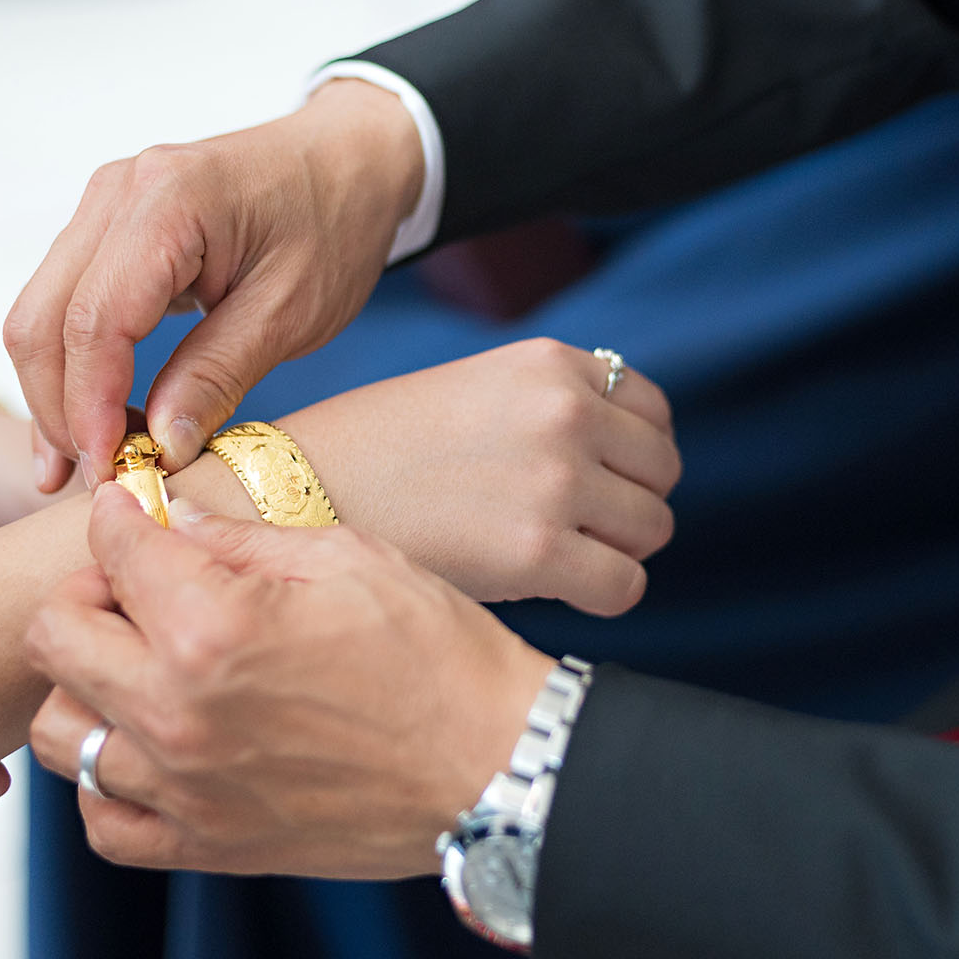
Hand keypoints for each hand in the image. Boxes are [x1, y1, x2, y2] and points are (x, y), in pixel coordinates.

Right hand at [4, 79, 424, 489]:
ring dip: (55, 395)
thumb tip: (160, 447)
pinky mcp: (108, 227)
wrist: (348, 159)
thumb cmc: (334, 222)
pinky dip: (71, 366)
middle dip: (60, 411)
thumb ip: (219, 374)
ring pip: (42, 315)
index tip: (111, 473)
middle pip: (45, 320)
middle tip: (101, 484)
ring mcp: (105, 205)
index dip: (90, 408)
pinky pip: (65, 303)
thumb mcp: (292, 310)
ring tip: (88, 469)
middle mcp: (118, 192)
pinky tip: (89, 425)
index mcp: (169, 200)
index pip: (95, 321)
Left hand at [27, 486, 555, 878]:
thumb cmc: (443, 657)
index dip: (121, 514)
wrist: (500, 769)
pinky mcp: (207, 845)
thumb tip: (169, 516)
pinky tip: (155, 744)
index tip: (138, 513)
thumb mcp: (351, 559)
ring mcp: (185, 789)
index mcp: (213, 626)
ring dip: (86, 685)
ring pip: (61, 731)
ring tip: (142, 665)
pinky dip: (109, 781)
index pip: (112, 545)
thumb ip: (242, 538)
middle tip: (141, 585)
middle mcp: (178, 711)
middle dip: (89, 591)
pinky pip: (104, 821)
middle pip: (55, 634)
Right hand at [280, 338, 679, 614]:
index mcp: (549, 363)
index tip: (596, 481)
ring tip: (555, 557)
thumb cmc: (376, 453)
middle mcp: (565, 412)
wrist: (295, 495)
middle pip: (662, 472)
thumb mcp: (474, 391)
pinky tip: (553, 589)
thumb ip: (549, 410)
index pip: (653, 410)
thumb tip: (623, 462)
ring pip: (653, 530)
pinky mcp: (541, 551)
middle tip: (574, 529)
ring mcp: (558, 481)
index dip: (632, 453)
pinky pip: (626, 587)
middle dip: (629, 505)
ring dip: (616, 550)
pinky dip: (601, 595)